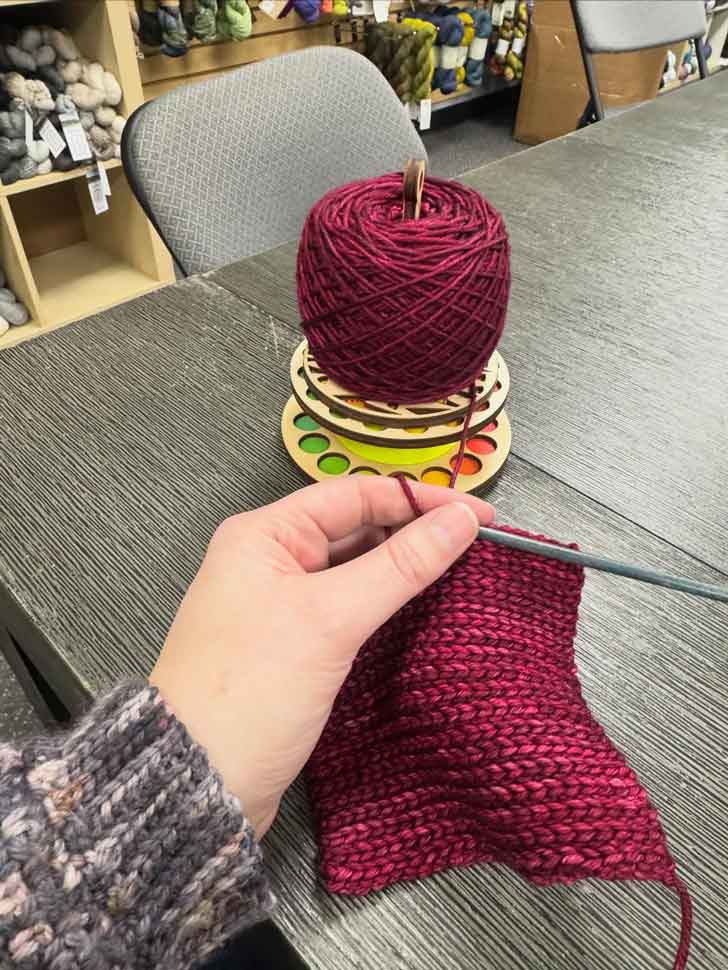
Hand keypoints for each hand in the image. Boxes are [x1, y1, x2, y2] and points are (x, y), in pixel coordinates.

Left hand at [151, 477, 494, 835]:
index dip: (419, 500)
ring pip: (354, 570)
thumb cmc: (250, 691)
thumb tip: (460, 521)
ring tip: (463, 573)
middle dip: (414, 532)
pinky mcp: (293, 645)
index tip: (479, 515)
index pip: (354, 496)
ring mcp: (280, 604)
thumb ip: (399, 565)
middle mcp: (269, 560)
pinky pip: (348, 608)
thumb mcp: (330, 620)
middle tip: (478, 545)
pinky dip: (385, 604)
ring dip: (402, 569)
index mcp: (263, 535)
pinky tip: (423, 610)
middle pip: (355, 529)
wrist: (198, 783)